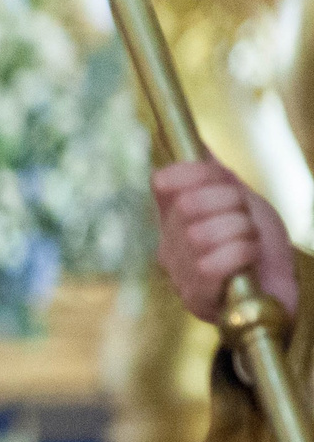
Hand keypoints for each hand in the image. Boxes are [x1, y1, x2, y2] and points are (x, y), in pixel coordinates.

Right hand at [154, 160, 295, 322]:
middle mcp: (169, 244)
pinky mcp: (196, 298)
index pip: (164, 182)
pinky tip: (250, 260)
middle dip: (231, 203)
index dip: (197, 175)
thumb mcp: (239, 201)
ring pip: (201, 234)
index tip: (226, 182)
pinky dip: (243, 253)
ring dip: (240, 231)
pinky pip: (213, 263)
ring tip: (250, 240)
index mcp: (173, 218)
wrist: (277, 290)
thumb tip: (197, 143)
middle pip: (188, 204)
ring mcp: (179, 272)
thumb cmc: (257, 245)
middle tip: (245, 218)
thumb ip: (213, 176)